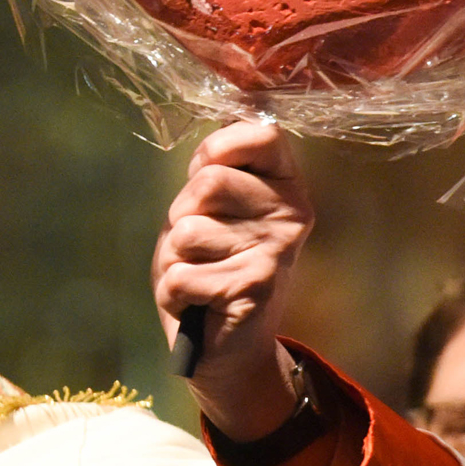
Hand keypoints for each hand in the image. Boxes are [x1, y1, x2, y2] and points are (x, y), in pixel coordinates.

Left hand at [153, 121, 313, 442]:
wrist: (230, 350)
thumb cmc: (212, 268)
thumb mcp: (212, 211)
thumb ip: (216, 170)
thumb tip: (223, 114)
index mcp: (285, 186)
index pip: (262, 134)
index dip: (217, 149)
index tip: (206, 174)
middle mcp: (290, 214)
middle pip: (209, 181)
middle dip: (183, 213)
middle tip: (199, 244)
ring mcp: (276, 251)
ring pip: (187, 231)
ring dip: (176, 257)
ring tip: (201, 273)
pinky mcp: (253, 288)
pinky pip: (180, 276)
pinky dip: (174, 292)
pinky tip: (198, 302)